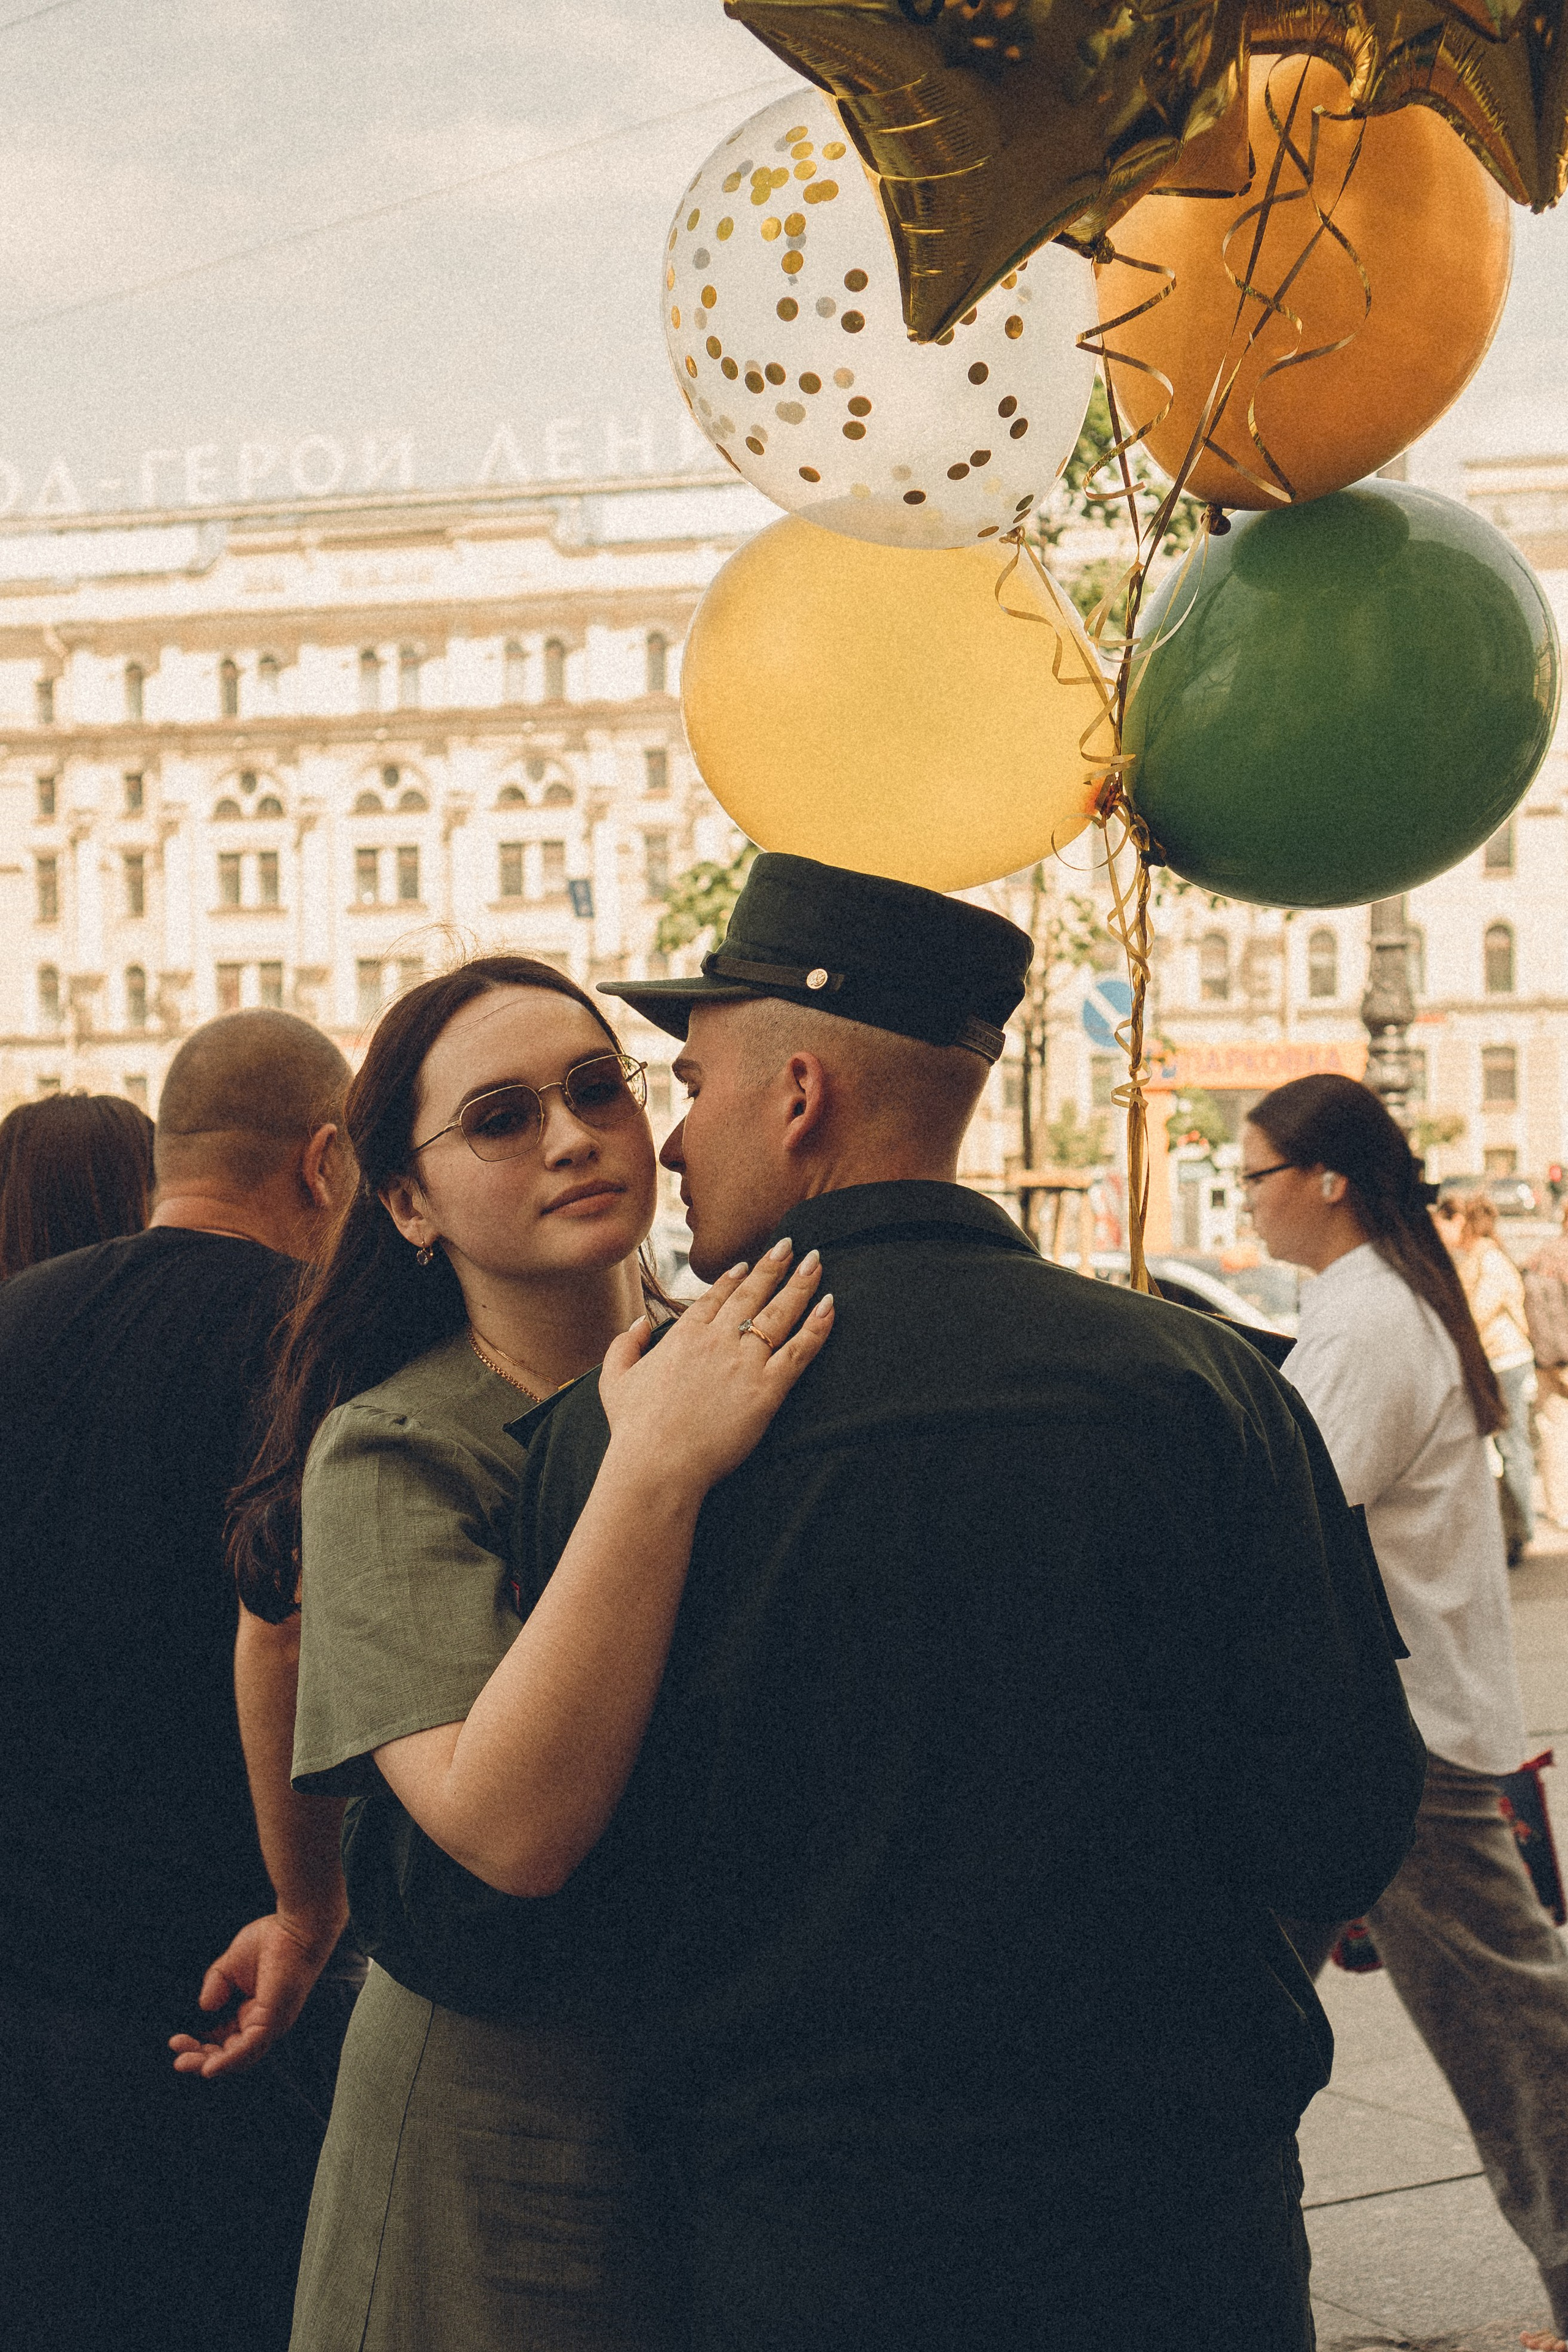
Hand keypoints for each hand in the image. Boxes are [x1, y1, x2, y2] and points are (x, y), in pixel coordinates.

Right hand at [169, 1906, 343, 2079]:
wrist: (296, 1926)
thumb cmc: (270, 1940)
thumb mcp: (230, 1965)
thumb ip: (215, 1986)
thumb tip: (203, 2008)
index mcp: (254, 2013)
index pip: (224, 2040)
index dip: (200, 2044)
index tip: (175, 2041)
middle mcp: (263, 2024)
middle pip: (230, 2054)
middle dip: (201, 2059)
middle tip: (177, 2060)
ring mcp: (270, 2025)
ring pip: (238, 2058)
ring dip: (209, 2063)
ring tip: (183, 2063)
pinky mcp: (273, 2020)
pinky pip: (250, 2048)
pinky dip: (229, 2061)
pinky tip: (209, 2067)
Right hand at [599, 1238, 832, 1495]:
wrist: (658, 1464)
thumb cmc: (634, 1429)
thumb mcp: (614, 1379)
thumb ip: (625, 1344)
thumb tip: (641, 1322)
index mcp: (684, 1335)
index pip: (715, 1297)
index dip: (735, 1278)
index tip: (749, 1264)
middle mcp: (717, 1340)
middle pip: (752, 1294)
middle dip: (773, 1266)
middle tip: (790, 1245)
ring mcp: (744, 1362)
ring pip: (780, 1313)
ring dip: (800, 1284)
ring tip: (815, 1262)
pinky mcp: (767, 1389)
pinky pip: (799, 1350)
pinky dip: (817, 1327)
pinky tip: (830, 1307)